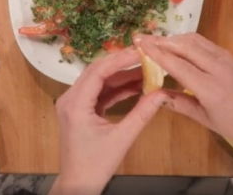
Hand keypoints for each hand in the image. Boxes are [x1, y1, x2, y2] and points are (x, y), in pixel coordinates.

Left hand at [50, 47, 167, 194]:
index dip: (120, 59)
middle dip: (122, 63)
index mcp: (75, 104)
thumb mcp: (122, 139)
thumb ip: (142, 113)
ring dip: (122, 76)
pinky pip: (100, 92)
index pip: (98, 71)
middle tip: (146, 56)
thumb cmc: (94, 165)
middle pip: (97, 71)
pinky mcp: (81, 110)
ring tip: (146, 70)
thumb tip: (162, 94)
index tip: (141, 52)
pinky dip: (117, 88)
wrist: (78, 184)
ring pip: (99, 80)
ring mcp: (74, 104)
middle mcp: (70, 99)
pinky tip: (136, 85)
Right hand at [135, 33, 232, 182]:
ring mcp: (225, 59)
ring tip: (156, 40)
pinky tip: (177, 45)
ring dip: (174, 38)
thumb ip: (179, 104)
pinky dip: (187, 40)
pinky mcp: (229, 55)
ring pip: (194, 40)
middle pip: (184, 46)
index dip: (156, 52)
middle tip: (142, 38)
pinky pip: (204, 43)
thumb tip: (155, 94)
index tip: (140, 43)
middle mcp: (217, 68)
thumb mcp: (204, 119)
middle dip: (161, 40)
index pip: (177, 64)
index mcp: (209, 88)